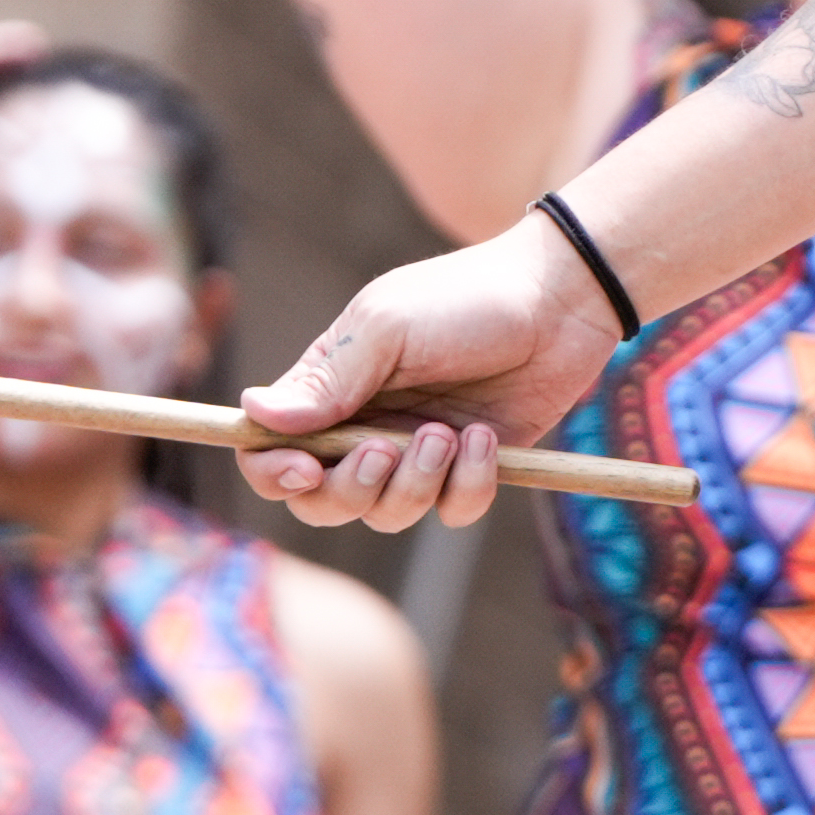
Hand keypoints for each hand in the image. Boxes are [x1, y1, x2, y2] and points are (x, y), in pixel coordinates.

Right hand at [232, 224, 612, 531]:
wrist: (559, 301)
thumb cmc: (465, 299)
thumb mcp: (388, 327)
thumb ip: (326, 379)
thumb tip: (254, 415)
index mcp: (329, 391)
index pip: (269, 451)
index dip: (273, 472)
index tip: (305, 467)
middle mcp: (365, 429)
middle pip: (321, 502)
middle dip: (350, 491)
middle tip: (384, 450)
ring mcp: (420, 454)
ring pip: (388, 515)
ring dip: (417, 484)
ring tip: (449, 431)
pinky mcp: (473, 469)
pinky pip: (452, 511)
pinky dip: (469, 484)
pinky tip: (485, 437)